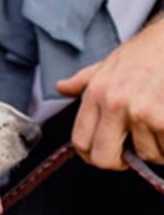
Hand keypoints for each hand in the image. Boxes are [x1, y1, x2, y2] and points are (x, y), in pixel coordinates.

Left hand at [56, 18, 163, 169]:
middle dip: (120, 162)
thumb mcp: (109, 62)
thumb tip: (61, 87)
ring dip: (157, 149)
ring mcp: (141, 111)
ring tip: (160, 125)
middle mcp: (114, 104)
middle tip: (133, 152)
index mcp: (95, 93)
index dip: (92, 155)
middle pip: (104, 158)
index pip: (80, 142)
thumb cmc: (147, 52)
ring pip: (145, 155)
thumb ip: (84, 80)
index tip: (105, 153)